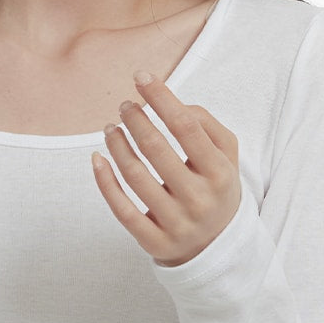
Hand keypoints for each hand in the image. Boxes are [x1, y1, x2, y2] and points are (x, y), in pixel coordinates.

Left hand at [92, 71, 241, 266]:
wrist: (217, 245)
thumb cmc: (215, 187)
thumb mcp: (226, 155)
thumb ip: (206, 124)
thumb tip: (171, 104)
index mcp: (220, 173)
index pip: (186, 126)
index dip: (161, 97)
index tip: (141, 77)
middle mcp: (199, 199)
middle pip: (156, 148)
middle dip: (135, 119)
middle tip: (125, 106)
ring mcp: (176, 223)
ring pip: (135, 176)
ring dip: (117, 145)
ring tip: (111, 128)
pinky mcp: (155, 242)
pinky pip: (122, 210)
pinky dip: (104, 182)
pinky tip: (97, 159)